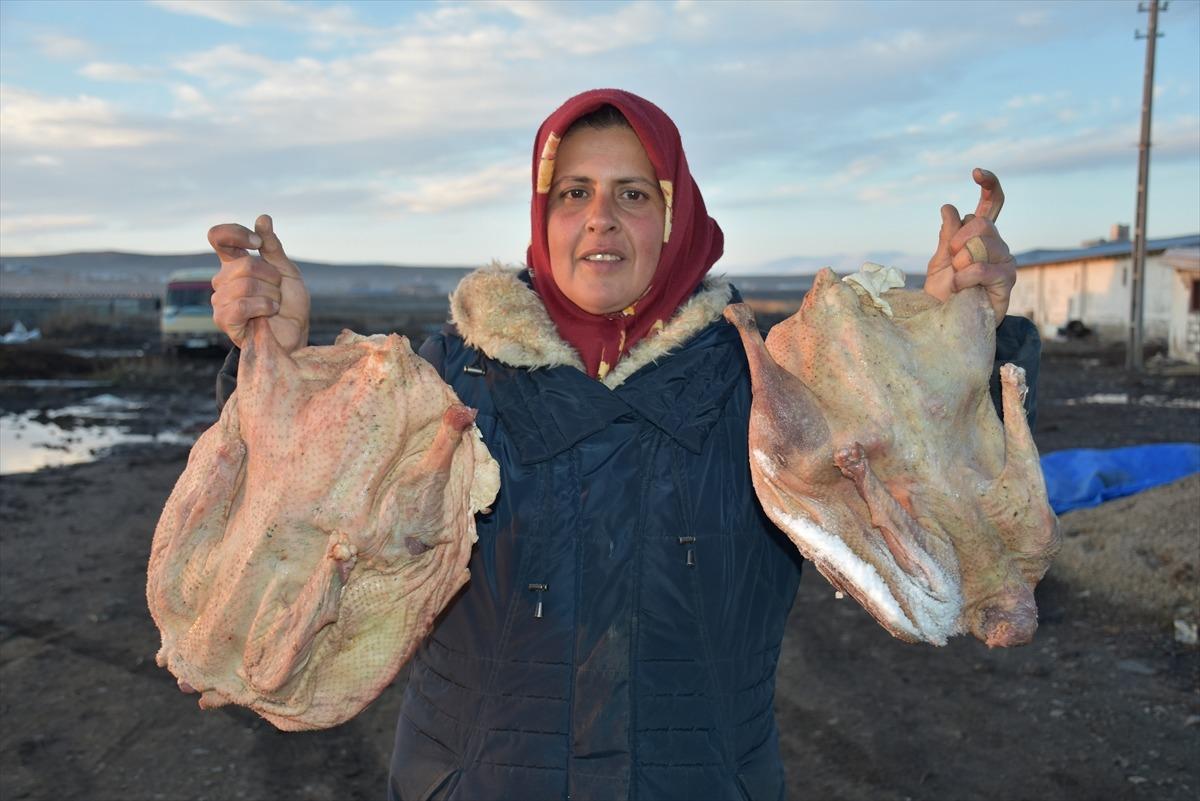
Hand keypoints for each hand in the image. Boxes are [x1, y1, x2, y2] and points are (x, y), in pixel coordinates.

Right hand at [209, 215, 309, 352]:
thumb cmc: (289, 304)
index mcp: (234, 263)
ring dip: (270, 294)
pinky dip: (263, 307)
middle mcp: (222, 279)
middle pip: (243, 264)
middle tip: (278, 291)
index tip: (257, 243)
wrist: (295, 334)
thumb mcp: (286, 271)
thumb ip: (272, 247)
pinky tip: (268, 312)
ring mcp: (220, 300)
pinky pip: (240, 305)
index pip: (218, 236)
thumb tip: (263, 218)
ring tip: (274, 304)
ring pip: (244, 285)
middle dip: (271, 277)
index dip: (237, 234)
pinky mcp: (223, 319)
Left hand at [924, 168, 1015, 321]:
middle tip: (951, 260)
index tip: (976, 173)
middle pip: (981, 223)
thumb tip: (948, 207)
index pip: (991, 204)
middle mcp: (996, 244)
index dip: (989, 185)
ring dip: (960, 262)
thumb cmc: (944, 294)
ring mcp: (1005, 260)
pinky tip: (959, 288)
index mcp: (979, 236)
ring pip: (982, 243)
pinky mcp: (1007, 279)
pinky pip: (981, 268)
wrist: (947, 322)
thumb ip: (947, 236)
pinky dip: (963, 278)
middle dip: (958, 240)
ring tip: (955, 280)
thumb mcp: (939, 261)